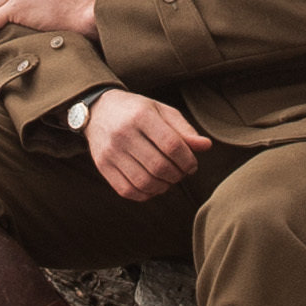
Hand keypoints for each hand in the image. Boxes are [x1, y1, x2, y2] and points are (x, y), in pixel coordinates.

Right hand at [82, 90, 211, 203]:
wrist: (99, 110)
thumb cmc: (137, 111)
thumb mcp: (162, 111)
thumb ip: (184, 130)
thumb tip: (206, 146)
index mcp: (142, 116)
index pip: (172, 145)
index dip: (188, 160)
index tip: (192, 165)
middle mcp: (123, 133)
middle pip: (159, 166)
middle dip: (177, 175)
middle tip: (181, 173)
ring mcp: (110, 151)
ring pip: (144, 182)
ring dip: (163, 186)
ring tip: (168, 179)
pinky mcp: (102, 166)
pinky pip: (127, 190)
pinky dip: (145, 194)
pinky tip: (152, 185)